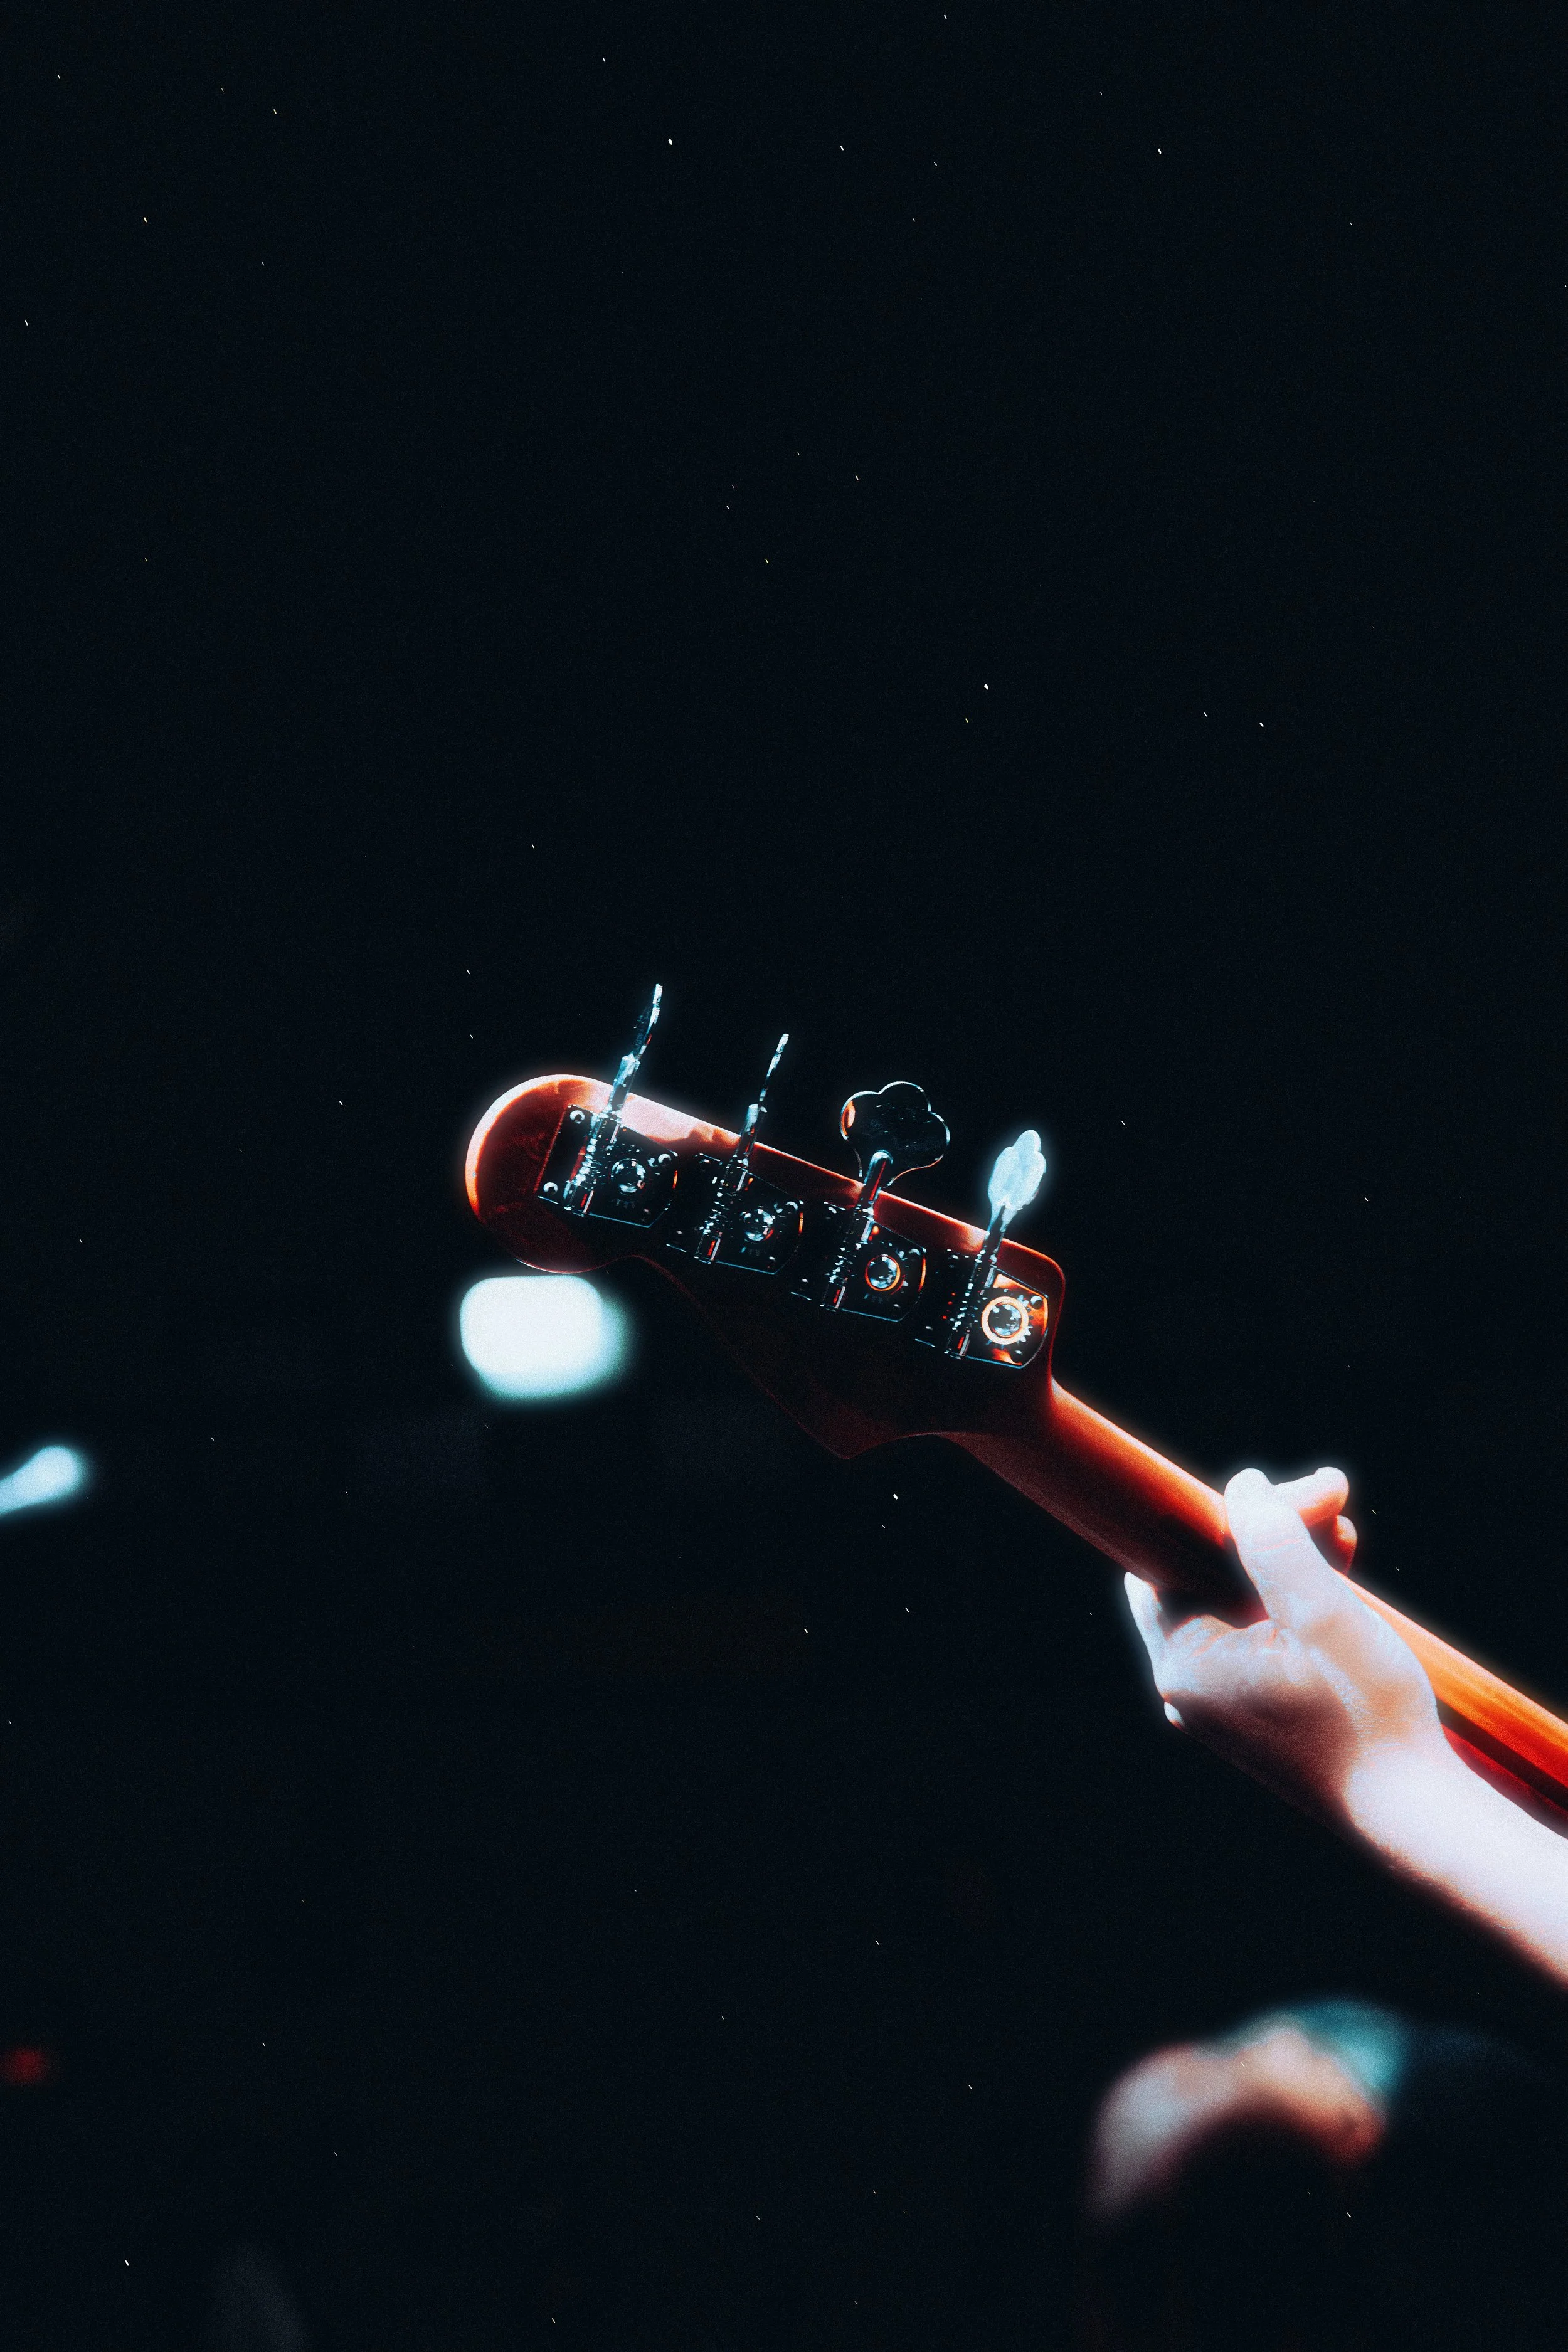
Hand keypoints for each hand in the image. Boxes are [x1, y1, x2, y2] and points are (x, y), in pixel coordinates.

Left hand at [1124, 1467, 1448, 1825]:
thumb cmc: (1367, 1716)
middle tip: (1329, 1500)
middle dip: (1267, 1531)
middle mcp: (1188, 1685)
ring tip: (1343, 1532)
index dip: (1217, 1516)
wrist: (1411, 1812)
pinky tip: (1341, 1572)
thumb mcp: (1322, 1612)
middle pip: (1207, 1573)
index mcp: (1183, 1664)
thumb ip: (1274, 1541)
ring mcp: (1220, 1701)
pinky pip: (1260, 1634)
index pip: (1166, 1557)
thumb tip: (1243, 1484)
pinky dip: (1295, 1601)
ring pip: (1239, 1598)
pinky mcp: (1255, 1709)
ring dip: (1288, 1559)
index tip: (1274, 1498)